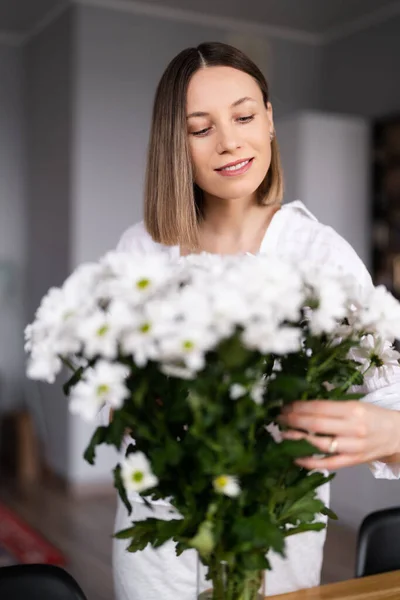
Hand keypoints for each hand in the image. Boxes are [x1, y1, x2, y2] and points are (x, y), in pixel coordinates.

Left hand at [278, 400, 399, 470]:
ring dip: (297, 439)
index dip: (299, 407)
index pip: (319, 408)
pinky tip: (295, 456)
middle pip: (316, 424)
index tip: (285, 405)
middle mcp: (352, 428)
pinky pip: (327, 464)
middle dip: (293, 420)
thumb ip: (331, 405)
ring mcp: (351, 447)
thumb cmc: (372, 417)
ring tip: (283, 434)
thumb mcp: (355, 404)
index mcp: (352, 410)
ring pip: (319, 444)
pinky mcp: (351, 461)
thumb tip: (302, 404)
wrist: (395, 435)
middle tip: (279, 417)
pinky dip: (309, 461)